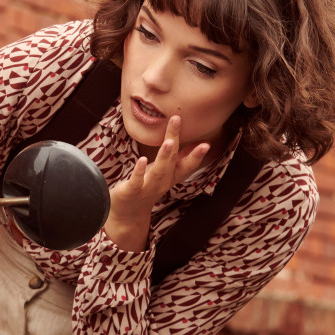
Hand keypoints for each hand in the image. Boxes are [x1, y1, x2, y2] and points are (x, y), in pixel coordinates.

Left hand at [106, 116, 209, 251]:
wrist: (127, 215)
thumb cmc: (146, 188)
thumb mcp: (165, 173)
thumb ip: (179, 159)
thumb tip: (199, 144)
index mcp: (170, 177)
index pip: (186, 166)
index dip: (196, 156)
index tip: (207, 144)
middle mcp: (161, 183)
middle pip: (171, 161)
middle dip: (175, 139)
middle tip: (177, 119)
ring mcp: (146, 188)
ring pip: (158, 171)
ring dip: (164, 156)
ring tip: (169, 141)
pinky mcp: (131, 192)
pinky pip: (136, 181)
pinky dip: (140, 171)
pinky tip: (142, 159)